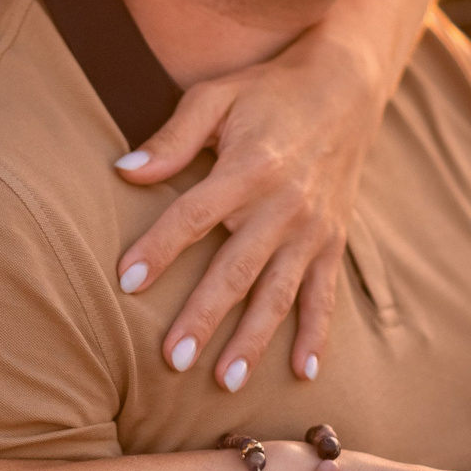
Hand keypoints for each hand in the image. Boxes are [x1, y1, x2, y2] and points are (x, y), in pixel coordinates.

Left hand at [112, 0, 461, 391]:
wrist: (346, 88)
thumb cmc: (267, 91)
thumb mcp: (216, 97)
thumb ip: (172, 137)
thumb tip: (124, 170)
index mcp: (248, 168)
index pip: (193, 216)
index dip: (158, 249)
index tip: (125, 282)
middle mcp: (283, 205)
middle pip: (235, 270)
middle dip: (203, 317)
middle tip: (172, 360)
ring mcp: (312, 229)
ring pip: (279, 294)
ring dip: (253, 340)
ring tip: (226, 381)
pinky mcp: (333, 241)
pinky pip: (324, 295)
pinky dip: (316, 335)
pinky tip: (303, 373)